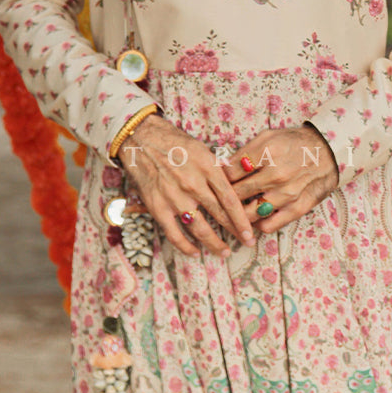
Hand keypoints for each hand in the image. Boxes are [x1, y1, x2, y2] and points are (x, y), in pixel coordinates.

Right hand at [116, 114, 255, 257]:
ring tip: (224, 251)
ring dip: (214, 243)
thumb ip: (218, 170)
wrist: (141, 140)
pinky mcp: (158, 207)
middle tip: (246, 242)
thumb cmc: (175, 143)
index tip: (250, 233)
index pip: (230, 199)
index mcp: (207, 167)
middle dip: (235, 231)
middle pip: (219, 215)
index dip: (242, 219)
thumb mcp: (202, 150)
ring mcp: (174, 197)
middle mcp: (192, 183)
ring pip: (199, 228)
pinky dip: (185, 246)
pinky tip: (195, 252)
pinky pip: (174, 234)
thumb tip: (237, 188)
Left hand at [223, 125, 338, 234]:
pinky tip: (254, 217)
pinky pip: (269, 226)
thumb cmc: (294, 143)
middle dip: (224, 197)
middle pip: (237, 194)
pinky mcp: (297, 208)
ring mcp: (287, 194)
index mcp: (267, 153)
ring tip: (234, 210)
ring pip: (250, 213)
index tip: (218, 179)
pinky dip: (257, 224)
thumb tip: (222, 167)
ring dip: (238, 214)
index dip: (219, 177)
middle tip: (220, 197)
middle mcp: (276, 175)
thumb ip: (245, 152)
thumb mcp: (268, 137)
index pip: (230, 172)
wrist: (327, 152)